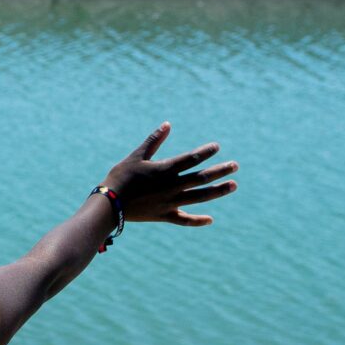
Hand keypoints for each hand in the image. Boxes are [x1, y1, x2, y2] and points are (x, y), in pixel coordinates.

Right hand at [103, 123, 238, 226]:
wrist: (109, 205)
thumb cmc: (120, 177)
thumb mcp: (137, 156)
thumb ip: (154, 141)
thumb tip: (168, 124)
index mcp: (165, 170)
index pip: (191, 159)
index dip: (205, 152)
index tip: (217, 147)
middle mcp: (172, 187)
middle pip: (201, 178)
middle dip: (220, 171)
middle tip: (235, 166)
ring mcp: (170, 203)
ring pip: (199, 197)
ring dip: (218, 191)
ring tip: (233, 185)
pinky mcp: (164, 216)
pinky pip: (184, 220)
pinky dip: (197, 221)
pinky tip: (210, 219)